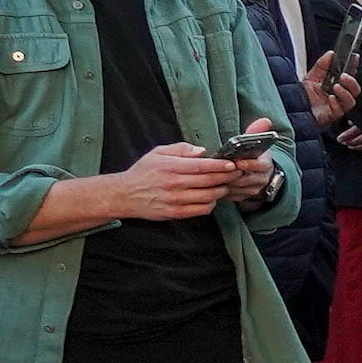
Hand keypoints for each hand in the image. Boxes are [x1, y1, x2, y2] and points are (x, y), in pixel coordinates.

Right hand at [115, 142, 254, 219]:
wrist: (125, 195)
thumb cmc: (143, 172)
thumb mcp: (158, 153)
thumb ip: (180, 149)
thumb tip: (202, 151)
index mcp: (170, 167)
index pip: (201, 166)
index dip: (220, 166)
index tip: (232, 164)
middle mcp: (173, 184)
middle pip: (209, 181)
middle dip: (227, 177)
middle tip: (237, 174)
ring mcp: (175, 200)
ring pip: (208, 196)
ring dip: (221, 191)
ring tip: (225, 185)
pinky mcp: (175, 213)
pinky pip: (201, 210)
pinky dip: (211, 204)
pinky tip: (211, 197)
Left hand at [304, 50, 359, 117]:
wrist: (293, 108)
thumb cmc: (303, 96)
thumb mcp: (311, 76)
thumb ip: (321, 65)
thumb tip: (331, 53)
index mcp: (336, 85)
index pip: (349, 76)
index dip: (353, 67)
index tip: (354, 57)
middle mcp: (338, 96)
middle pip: (355, 90)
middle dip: (352, 82)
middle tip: (344, 76)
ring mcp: (336, 106)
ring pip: (350, 101)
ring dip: (345, 93)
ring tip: (336, 87)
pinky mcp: (331, 115)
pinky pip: (340, 110)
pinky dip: (336, 103)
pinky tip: (330, 98)